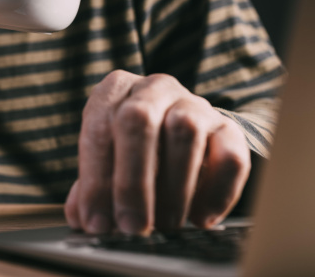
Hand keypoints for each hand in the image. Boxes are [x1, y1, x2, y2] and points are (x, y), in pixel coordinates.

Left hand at [64, 70, 250, 234]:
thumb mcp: (106, 161)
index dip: (95, 180)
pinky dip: (216, 193)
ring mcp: (194, 103)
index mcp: (115, 90)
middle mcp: (153, 88)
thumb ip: (90, 188)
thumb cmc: (133, 152)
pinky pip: (230, 157)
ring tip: (165, 224)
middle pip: (139, 121)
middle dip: (132, 181)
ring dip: (173, 189)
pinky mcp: (228, 128)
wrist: (184, 134)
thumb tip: (84, 220)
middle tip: (132, 227)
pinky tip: (200, 219)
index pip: (98, 128)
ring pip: (184, 133)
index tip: (96, 222)